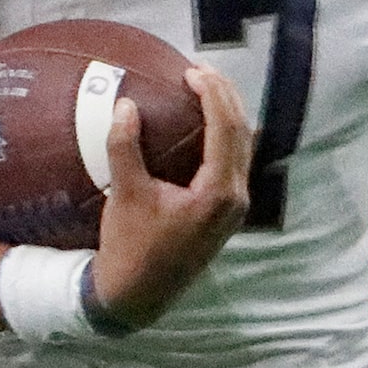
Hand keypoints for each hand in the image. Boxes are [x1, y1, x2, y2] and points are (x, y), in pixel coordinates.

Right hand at [87, 66, 253, 330]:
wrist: (138, 296)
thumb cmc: (131, 247)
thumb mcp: (124, 194)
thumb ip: (125, 148)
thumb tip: (125, 105)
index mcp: (218, 193)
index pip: (226, 128)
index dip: (213, 93)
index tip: (191, 72)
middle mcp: (235, 199)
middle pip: (243, 133)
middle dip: (225, 97)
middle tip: (200, 71)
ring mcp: (234, 208)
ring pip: (243, 149)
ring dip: (228, 115)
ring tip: (205, 89)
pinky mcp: (226, 214)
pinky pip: (235, 164)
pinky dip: (224, 138)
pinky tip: (204, 126)